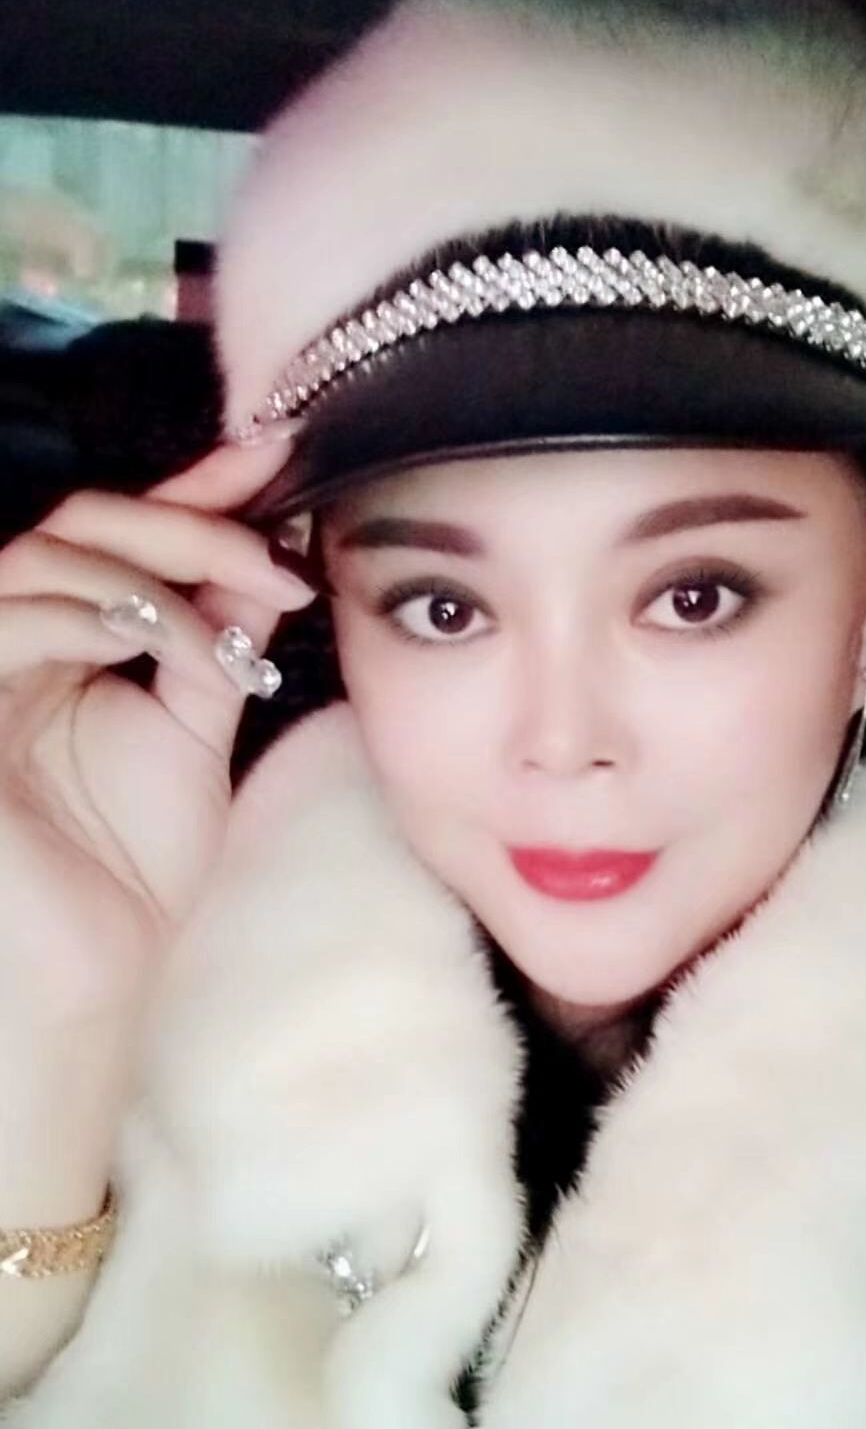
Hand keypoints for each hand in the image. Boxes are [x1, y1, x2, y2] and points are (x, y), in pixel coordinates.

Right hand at [0, 436, 313, 1029]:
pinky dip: (87, 610)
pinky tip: (154, 635)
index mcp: (71, 644)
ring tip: (223, 625)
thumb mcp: (193, 737)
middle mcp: (19, 643)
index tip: (276, 454)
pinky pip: (9, 618)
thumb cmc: (130, 874)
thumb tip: (263, 561)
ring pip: (40, 556)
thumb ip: (215, 646)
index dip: (195, 491)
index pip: (124, 542)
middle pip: (81, 526)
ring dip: (147, 571)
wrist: (91, 974)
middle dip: (185, 525)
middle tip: (268, 556)